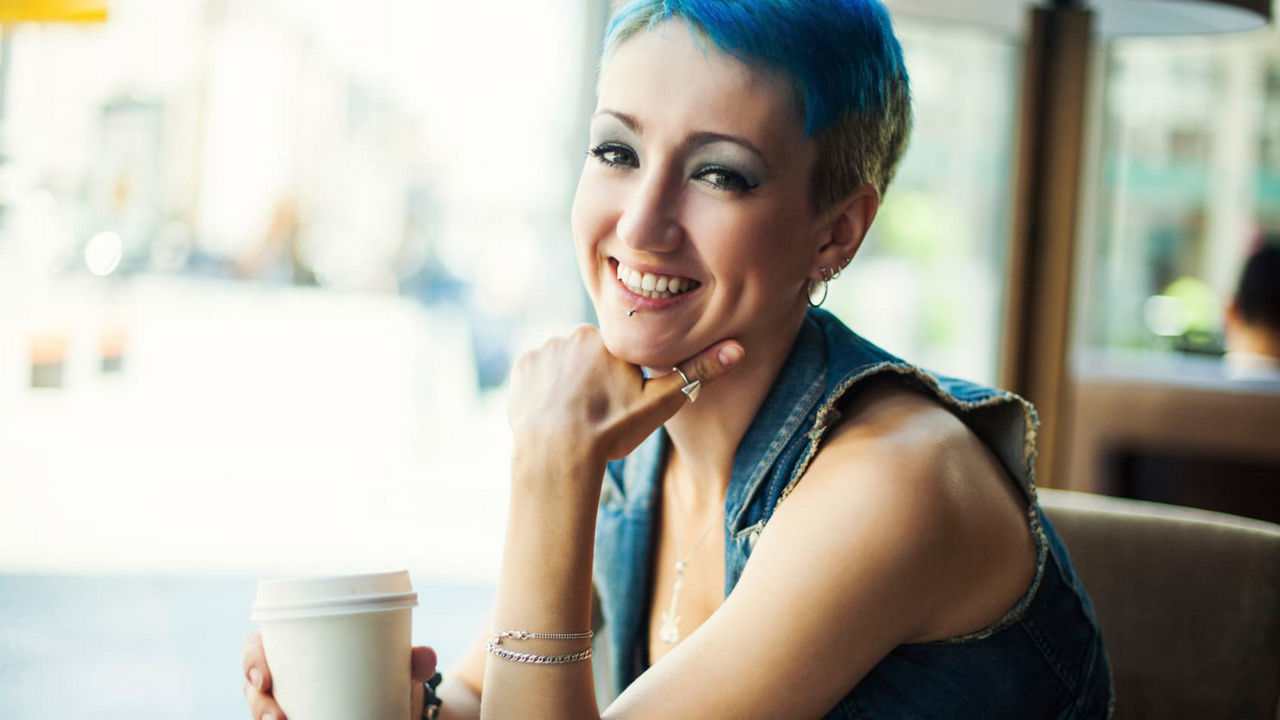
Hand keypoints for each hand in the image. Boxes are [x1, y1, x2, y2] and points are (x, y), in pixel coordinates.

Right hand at [242, 631, 437, 719]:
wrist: (404, 704)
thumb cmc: (392, 670)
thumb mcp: (401, 662)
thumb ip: (415, 658)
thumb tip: (424, 658)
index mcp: (299, 645)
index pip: (258, 645)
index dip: (251, 658)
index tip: (262, 676)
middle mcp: (288, 675)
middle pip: (255, 686)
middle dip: (257, 703)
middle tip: (277, 717)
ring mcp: (291, 702)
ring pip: (264, 712)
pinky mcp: (304, 718)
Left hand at [507, 325, 742, 464]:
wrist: (557, 455)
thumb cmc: (612, 430)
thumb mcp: (662, 403)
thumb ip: (698, 372)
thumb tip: (739, 348)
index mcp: (608, 338)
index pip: (619, 355)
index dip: (621, 383)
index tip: (619, 407)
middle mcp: (573, 335)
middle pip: (590, 358)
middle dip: (595, 382)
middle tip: (598, 416)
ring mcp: (543, 352)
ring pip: (564, 366)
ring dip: (569, 386)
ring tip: (576, 419)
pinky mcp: (521, 371)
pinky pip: (538, 376)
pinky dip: (545, 392)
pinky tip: (554, 415)